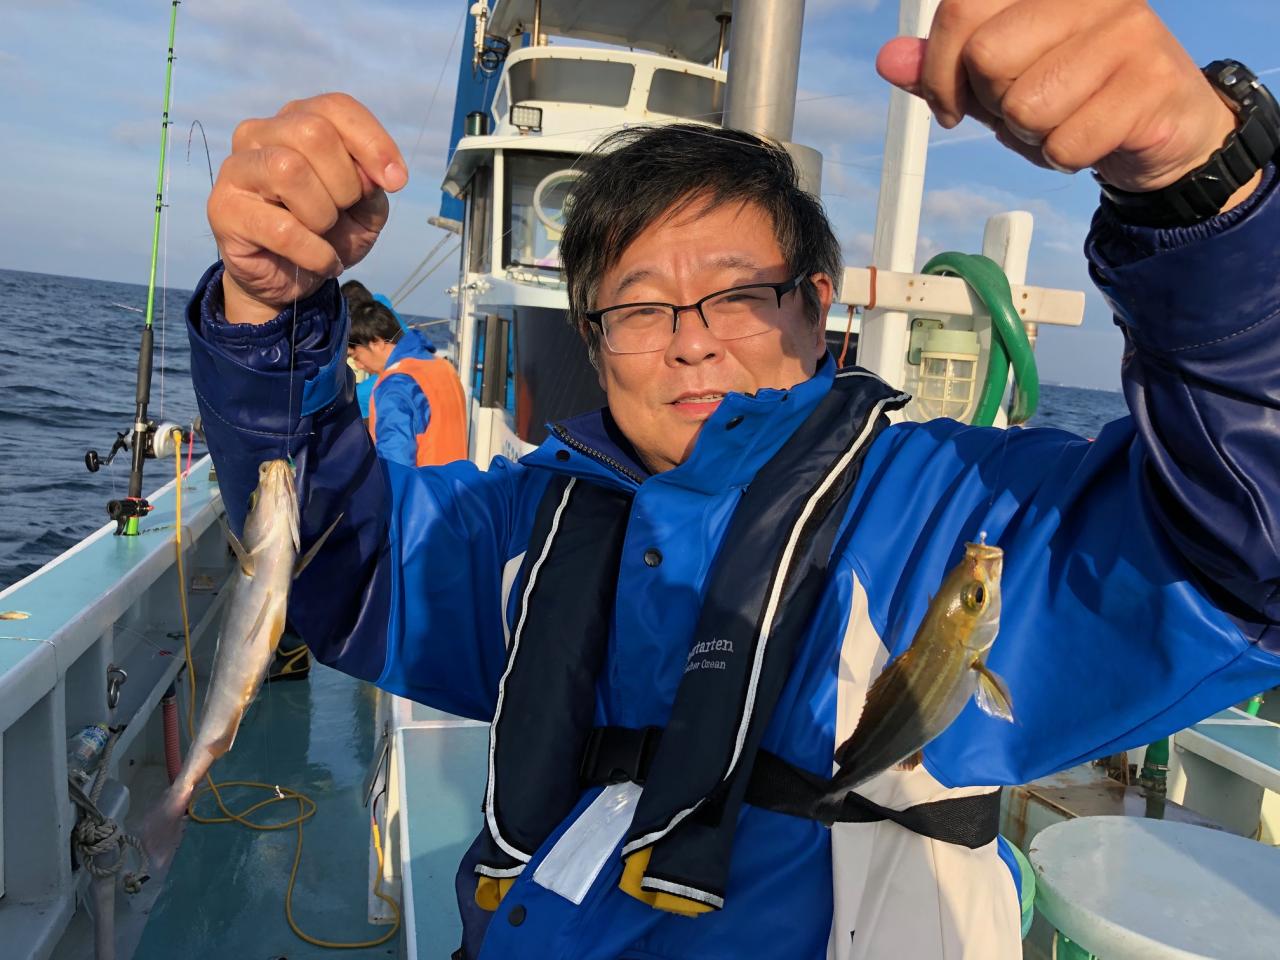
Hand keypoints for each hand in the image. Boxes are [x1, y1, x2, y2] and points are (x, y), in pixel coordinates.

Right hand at [207, 93, 407, 323]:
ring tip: (324, 234)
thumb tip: (373, 175)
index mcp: (296, 121)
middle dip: (346, 182)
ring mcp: (236, 169)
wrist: (291, 279)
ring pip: (289, 170)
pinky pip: (283, 228)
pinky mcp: (223, 209)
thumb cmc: (328, 233)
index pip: (336, 107)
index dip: (373, 142)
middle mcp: (260, 134)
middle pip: (313, 132)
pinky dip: (315, 252)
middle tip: (344, 212)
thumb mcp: (365, 208)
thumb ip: (372, 184)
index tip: (397, 181)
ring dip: (324, 215)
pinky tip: (320, 260)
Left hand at [876, 0, 1248, 197]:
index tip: (953, 105)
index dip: (941, 71)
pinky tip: (1093, 137)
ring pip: (1025, 107)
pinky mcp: (1151, 81)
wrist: (1164, 127)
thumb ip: (943, 70)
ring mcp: (1127, 30)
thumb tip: (890, 60)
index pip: (960, 9)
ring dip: (1032, 137)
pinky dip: (1066, 158)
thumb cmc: (1073, 97)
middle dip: (994, 104)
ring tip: (1064, 121)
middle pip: (987, 58)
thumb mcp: (996, 83)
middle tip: (1026, 110)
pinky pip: (1066, 144)